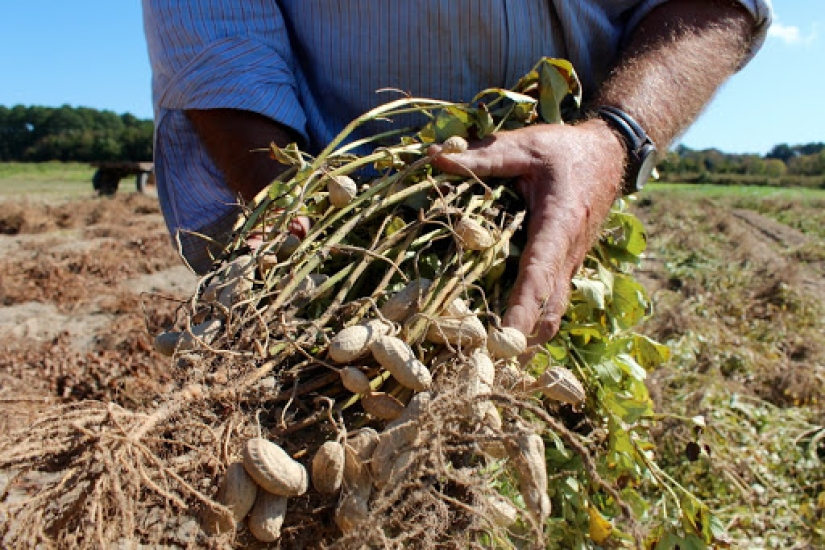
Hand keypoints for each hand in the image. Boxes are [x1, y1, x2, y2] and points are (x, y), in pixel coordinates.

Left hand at [430, 120, 624, 343]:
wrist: (609, 155)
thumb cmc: (566, 150)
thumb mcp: (525, 144)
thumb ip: (484, 155)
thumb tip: (438, 160)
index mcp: (558, 224)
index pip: (540, 274)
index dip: (523, 308)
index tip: (506, 338)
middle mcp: (566, 253)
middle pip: (551, 310)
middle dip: (524, 340)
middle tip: (489, 363)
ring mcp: (568, 264)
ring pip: (553, 312)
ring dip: (528, 338)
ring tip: (490, 360)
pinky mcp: (563, 267)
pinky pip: (549, 302)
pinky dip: (530, 322)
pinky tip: (502, 333)